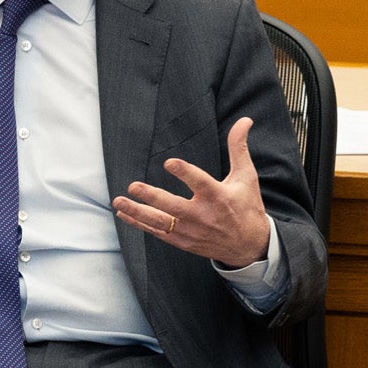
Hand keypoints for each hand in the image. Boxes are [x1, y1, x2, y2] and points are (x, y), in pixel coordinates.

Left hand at [114, 117, 272, 267]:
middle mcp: (203, 216)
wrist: (248, 246)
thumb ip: (239, 148)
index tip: (169, 162)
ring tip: (119, 201)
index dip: (185, 173)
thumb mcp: (246, 177)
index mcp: (219, 197)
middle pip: (173, 207)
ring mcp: (191, 231)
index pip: (200, 183)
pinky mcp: (183, 241)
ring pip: (160, 222)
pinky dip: (139, 224)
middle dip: (152, 197)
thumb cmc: (246, 206)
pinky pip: (157, 233)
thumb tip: (245, 121)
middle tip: (133, 186)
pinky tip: (123, 213)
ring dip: (138, 212)